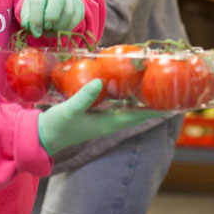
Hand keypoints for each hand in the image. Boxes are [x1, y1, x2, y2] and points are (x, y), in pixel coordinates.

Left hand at [20, 0, 84, 36]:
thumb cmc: (39, 4)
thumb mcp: (28, 8)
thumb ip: (26, 17)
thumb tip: (28, 26)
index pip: (38, 0)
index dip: (36, 19)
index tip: (35, 32)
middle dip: (50, 19)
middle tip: (45, 29)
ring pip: (68, 13)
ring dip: (57, 27)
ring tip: (49, 31)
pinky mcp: (79, 8)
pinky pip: (74, 21)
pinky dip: (65, 30)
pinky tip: (56, 31)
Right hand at [37, 79, 167, 154]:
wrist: (39, 136)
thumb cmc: (55, 127)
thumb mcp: (68, 110)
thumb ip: (83, 97)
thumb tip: (100, 81)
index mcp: (108, 124)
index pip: (138, 115)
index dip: (156, 109)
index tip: (174, 102)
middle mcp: (109, 121)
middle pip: (136, 108)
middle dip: (150, 97)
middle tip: (164, 81)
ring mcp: (102, 116)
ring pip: (125, 103)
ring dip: (136, 92)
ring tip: (149, 77)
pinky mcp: (93, 111)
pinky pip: (112, 99)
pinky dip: (120, 90)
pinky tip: (121, 78)